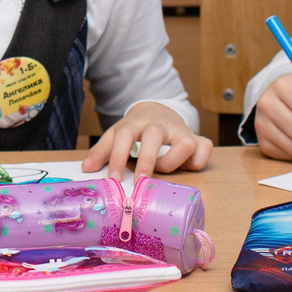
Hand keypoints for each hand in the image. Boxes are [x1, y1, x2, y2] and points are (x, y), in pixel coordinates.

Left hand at [84, 101, 213, 180]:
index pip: (124, 137)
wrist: (158, 110)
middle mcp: (158, 125)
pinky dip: (199, 160)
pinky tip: (187, 165)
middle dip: (147, 160)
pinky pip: (204, 148)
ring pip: (184, 143)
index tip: (113, 180)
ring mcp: (180, 130)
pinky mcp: (198, 137)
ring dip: (173, 161)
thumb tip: (86, 168)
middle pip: (153, 136)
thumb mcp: (116, 136)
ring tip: (163, 168)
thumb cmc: (136, 130)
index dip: (118, 158)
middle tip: (140, 181)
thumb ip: (102, 151)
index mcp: (135, 124)